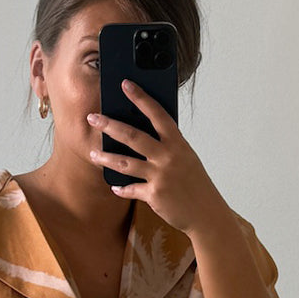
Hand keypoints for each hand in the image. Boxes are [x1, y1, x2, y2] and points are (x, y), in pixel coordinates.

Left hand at [86, 80, 226, 238]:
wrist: (207, 213)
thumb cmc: (196, 184)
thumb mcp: (186, 158)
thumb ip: (168, 145)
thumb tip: (144, 134)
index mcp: (177, 143)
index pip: (157, 114)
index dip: (140, 98)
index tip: (125, 84)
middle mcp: (168, 156)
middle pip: (133, 136)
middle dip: (110, 125)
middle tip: (93, 118)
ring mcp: (160, 176)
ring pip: (126, 163)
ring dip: (106, 157)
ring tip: (92, 153)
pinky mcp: (154, 195)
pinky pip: (131, 189)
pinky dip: (121, 189)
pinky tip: (114, 186)